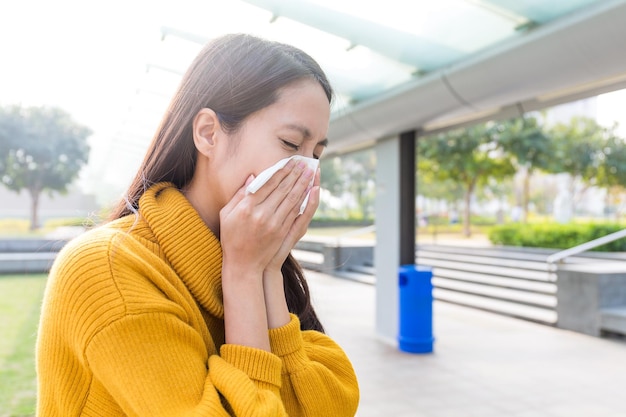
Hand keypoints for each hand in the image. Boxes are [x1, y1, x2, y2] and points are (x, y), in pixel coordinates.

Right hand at [219, 159, 315, 276]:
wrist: (243, 265)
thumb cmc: (232, 238)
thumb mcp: (226, 215)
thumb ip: (239, 195)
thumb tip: (253, 177)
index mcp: (246, 208)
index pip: (268, 184)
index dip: (280, 171)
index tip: (289, 161)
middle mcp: (262, 214)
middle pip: (283, 189)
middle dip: (295, 174)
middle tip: (304, 162)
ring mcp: (274, 224)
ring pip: (292, 199)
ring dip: (302, 183)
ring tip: (310, 172)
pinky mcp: (282, 232)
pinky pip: (295, 212)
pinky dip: (303, 199)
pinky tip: (309, 190)